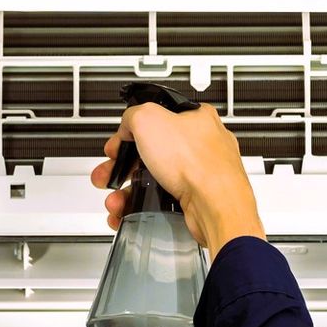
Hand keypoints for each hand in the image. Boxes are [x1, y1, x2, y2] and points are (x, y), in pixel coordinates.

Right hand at [91, 103, 264, 255]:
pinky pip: (163, 201)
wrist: (217, 206)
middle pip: (151, 153)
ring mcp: (201, 173)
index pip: (156, 118)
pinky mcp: (197, 198)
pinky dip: (143, 207)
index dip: (131, 131)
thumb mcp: (148, 118)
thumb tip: (128, 126)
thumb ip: (133, 115)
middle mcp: (201, 145)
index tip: (119, 143)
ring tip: (116, 199)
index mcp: (196, 118)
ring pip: (155, 180)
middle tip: (110, 174)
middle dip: (123, 166)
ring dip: (128, 190)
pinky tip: (130, 210)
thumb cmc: (196, 163)